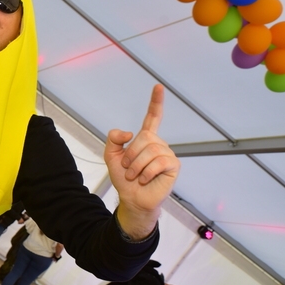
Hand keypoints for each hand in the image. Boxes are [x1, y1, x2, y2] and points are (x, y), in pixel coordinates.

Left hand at [105, 85, 179, 239]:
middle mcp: (159, 144)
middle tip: (129, 168)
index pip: (153, 117)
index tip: (158, 86)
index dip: (156, 102)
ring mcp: (168, 154)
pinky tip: (146, 179)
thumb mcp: (111, 155)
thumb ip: (113, 139)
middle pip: (144, 137)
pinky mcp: (173, 166)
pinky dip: (146, 173)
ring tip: (136, 176)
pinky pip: (158, 163)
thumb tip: (129, 133)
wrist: (131, 198)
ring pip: (150, 151)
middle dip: (131, 154)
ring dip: (136, 166)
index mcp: (145, 139)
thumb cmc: (124, 178)